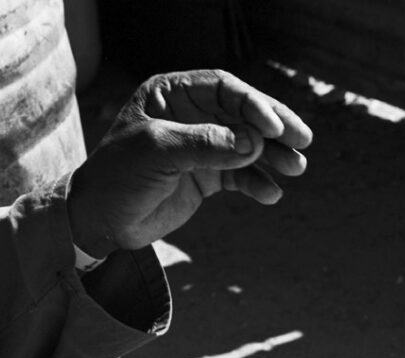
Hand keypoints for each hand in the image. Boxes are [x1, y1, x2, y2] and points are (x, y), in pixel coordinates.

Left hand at [67, 70, 312, 257]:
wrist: (101, 221)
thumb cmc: (118, 177)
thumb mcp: (157, 152)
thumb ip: (206, 144)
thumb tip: (256, 144)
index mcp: (172, 94)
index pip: (224, 89)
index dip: (254, 104)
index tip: (275, 128)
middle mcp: (190, 116)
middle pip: (244, 114)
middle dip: (275, 128)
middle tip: (303, 140)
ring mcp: (201, 147)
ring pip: (248, 146)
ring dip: (273, 157)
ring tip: (296, 168)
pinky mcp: (206, 178)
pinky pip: (241, 177)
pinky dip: (257, 184)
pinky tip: (271, 194)